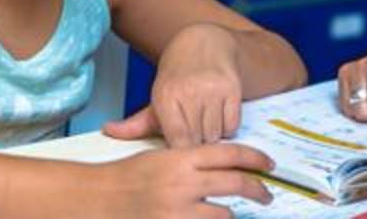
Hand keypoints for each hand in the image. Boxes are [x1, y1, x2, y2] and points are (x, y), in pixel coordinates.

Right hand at [95, 143, 273, 218]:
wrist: (97, 198)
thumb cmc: (128, 176)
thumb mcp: (162, 156)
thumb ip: (193, 159)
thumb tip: (227, 164)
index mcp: (181, 158)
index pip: (230, 153)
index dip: (255, 158)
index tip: (269, 165)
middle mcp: (183, 183)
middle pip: (236, 183)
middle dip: (258, 189)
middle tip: (266, 194)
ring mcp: (178, 211)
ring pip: (224, 214)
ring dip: (229, 214)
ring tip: (228, 213)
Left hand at [104, 23, 243, 146]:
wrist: (204, 43)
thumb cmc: (178, 76)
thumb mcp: (156, 97)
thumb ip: (134, 123)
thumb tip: (107, 131)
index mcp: (165, 96)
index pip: (177, 139)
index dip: (180, 148)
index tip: (181, 146)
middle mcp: (189, 91)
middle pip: (198, 140)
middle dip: (196, 142)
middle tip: (194, 133)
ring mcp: (213, 89)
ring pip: (216, 134)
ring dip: (212, 135)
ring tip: (205, 123)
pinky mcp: (232, 88)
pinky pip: (232, 125)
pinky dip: (227, 127)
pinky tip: (218, 116)